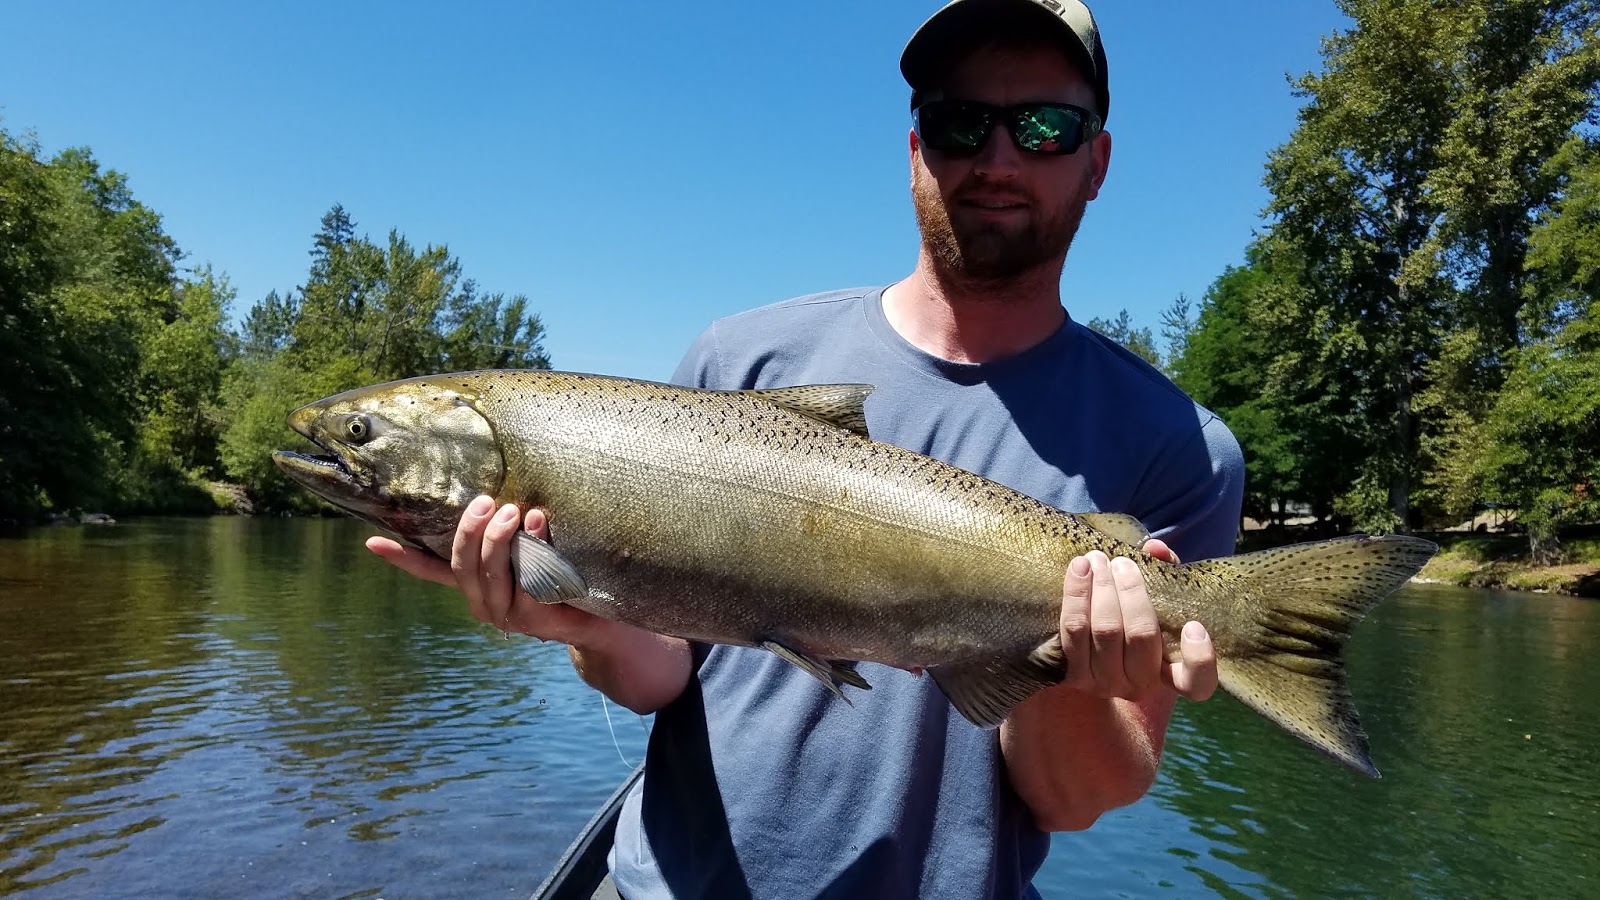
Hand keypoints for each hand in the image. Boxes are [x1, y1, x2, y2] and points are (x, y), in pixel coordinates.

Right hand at [366, 495, 605, 644]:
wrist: (604, 624)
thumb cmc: (563, 579)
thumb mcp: (529, 555)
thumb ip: (510, 536)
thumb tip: (501, 489)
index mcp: (475, 588)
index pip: (432, 572)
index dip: (402, 558)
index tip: (371, 541)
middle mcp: (485, 604)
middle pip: (462, 565)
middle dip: (470, 531)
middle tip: (485, 500)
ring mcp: (509, 615)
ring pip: (492, 573)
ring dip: (500, 539)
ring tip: (515, 509)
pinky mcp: (538, 619)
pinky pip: (530, 581)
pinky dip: (534, 549)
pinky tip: (539, 522)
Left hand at [1058, 541, 1216, 701]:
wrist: (1091, 655)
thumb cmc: (1135, 623)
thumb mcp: (1157, 605)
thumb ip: (1165, 576)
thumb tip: (1155, 549)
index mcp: (1173, 676)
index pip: (1197, 683)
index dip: (1199, 658)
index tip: (1194, 625)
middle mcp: (1140, 685)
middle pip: (1140, 635)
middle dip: (1131, 591)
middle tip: (1122, 562)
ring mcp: (1105, 683)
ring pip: (1103, 630)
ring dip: (1100, 588)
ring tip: (1097, 559)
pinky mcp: (1073, 674)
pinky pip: (1072, 630)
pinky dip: (1076, 595)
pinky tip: (1078, 569)